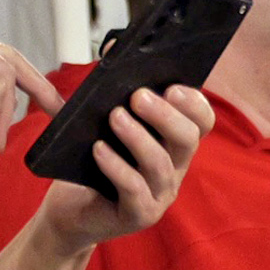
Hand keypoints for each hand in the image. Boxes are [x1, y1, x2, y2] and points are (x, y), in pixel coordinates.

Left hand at [33, 84, 212, 254]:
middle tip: (138, 96)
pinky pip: (134, 190)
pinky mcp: (139, 215)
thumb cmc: (88, 163)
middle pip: (187, 139)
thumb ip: (95, 94)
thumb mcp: (91, 125)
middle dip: (165, 115)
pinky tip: (98, 149)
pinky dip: (116, 167)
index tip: (171, 85)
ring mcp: (159, 194)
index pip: (200, 121)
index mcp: (171, 143)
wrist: (69, 210)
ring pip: (160, 164)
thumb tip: (106, 54)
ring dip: (137, 137)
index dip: (193, 102)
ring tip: (114, 117)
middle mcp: (173, 168)